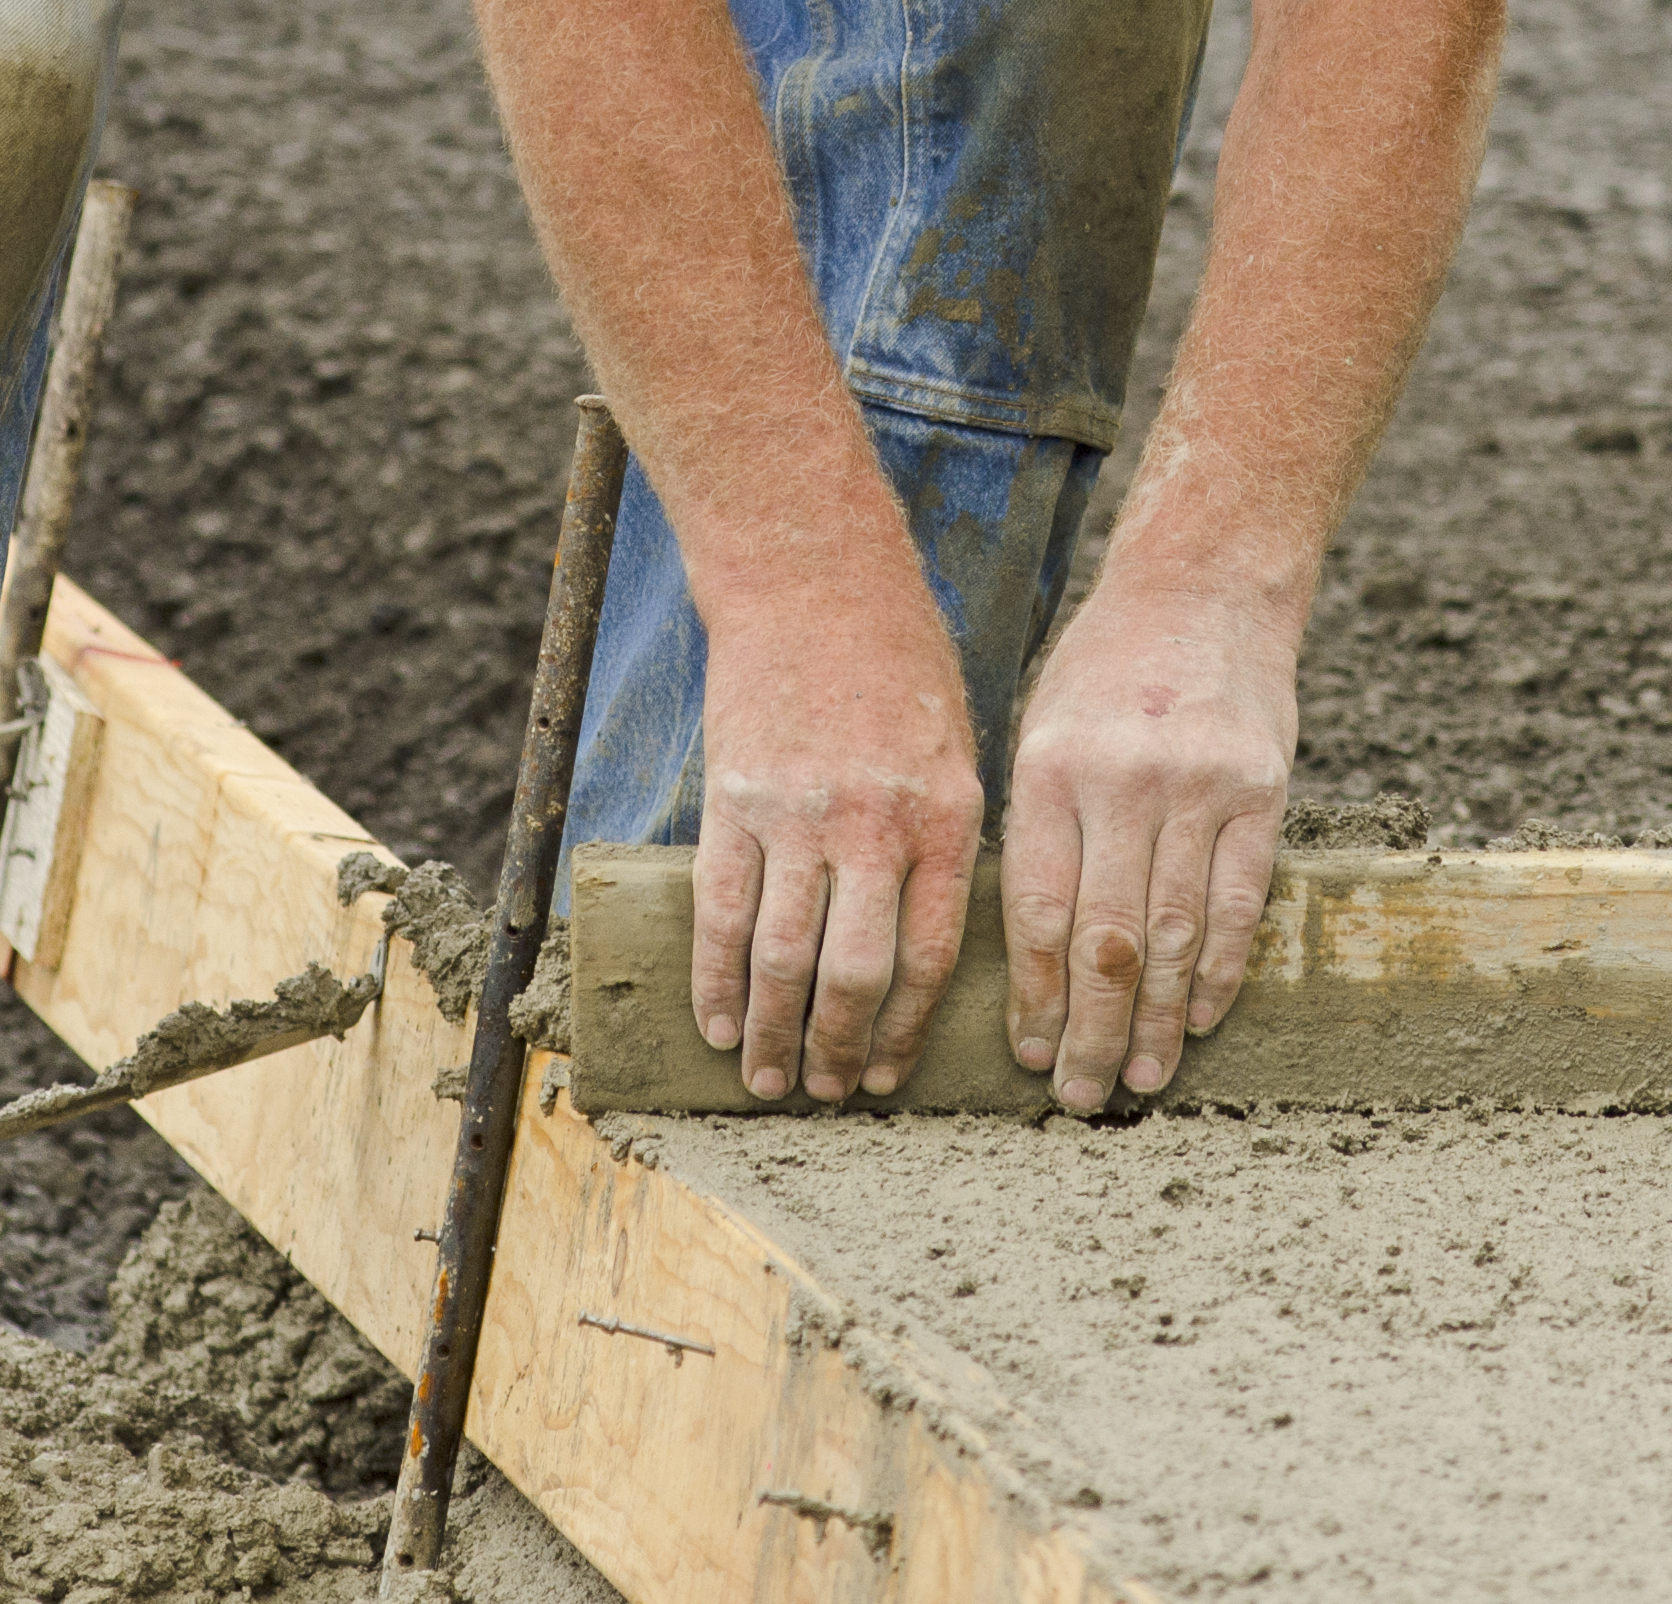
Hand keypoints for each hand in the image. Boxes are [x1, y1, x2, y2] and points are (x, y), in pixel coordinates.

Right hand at [691, 567, 983, 1103]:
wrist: (813, 578)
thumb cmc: (896, 660)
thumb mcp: (956, 746)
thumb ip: (944, 839)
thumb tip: (927, 940)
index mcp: (946, 817)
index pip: (930, 956)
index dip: (906, 1029)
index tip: (891, 1075)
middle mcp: (876, 824)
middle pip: (855, 973)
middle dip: (841, 1049)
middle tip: (829, 1093)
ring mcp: (799, 814)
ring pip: (782, 957)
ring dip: (774, 1033)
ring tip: (769, 1079)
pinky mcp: (734, 800)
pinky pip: (721, 911)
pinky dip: (715, 978)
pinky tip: (718, 1023)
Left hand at [1001, 571, 1301, 1113]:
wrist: (1204, 586)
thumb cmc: (1104, 671)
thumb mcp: (1041, 731)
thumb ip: (1038, 833)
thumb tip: (1027, 963)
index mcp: (1049, 769)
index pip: (1036, 911)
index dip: (1035, 996)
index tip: (1032, 1055)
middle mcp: (1122, 781)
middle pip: (1104, 940)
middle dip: (1092, 1031)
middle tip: (1082, 1096)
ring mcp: (1198, 786)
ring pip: (1174, 934)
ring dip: (1159, 1020)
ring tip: (1143, 1077)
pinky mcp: (1261, 789)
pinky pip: (1241, 903)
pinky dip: (1220, 969)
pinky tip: (1201, 1017)